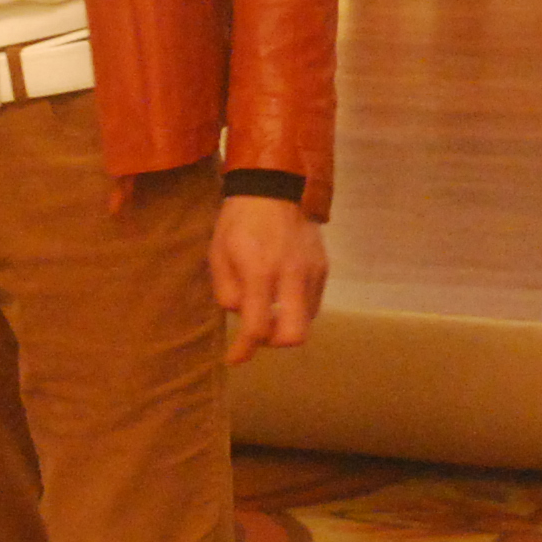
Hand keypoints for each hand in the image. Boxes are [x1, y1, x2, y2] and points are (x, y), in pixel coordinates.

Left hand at [210, 195, 327, 363]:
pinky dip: (297, 307)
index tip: (235, 357)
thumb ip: (226, 291)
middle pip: (294, 335)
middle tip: (258, 332)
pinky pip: (313, 302)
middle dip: (274, 343)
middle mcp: (291, 275)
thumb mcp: (218, 253)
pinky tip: (283, 293)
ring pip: (306, 321)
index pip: (257, 328)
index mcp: (260, 272)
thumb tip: (239, 316)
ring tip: (269, 307)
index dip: (244, 349)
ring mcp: (312, 271)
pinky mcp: (323, 267)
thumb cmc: (239, 220)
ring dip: (286, 323)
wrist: (275, 184)